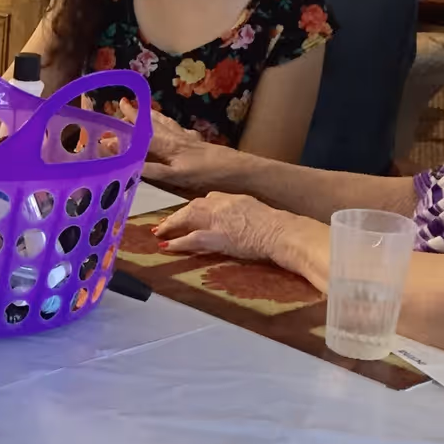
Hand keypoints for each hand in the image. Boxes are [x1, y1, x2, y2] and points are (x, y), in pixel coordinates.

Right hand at [118, 101, 235, 190]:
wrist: (240, 170)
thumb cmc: (207, 175)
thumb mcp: (175, 176)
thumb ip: (150, 168)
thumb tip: (124, 162)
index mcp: (168, 145)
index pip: (141, 133)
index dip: (125, 127)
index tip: (108, 119)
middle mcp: (176, 138)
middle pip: (153, 123)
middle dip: (137, 114)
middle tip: (123, 102)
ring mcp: (190, 139)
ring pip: (168, 124)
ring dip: (154, 116)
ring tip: (146, 109)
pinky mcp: (201, 143)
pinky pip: (182, 130)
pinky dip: (175, 126)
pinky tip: (178, 129)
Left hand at [153, 192, 290, 261]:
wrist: (283, 233)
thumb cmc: (278, 227)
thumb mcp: (258, 212)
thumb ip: (243, 212)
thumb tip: (238, 220)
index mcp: (234, 198)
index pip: (209, 199)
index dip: (195, 208)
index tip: (187, 213)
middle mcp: (223, 204)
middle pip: (194, 206)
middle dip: (178, 214)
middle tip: (165, 222)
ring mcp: (218, 219)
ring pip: (188, 217)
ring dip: (172, 224)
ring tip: (160, 231)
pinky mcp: (217, 236)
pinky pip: (192, 239)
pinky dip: (178, 242)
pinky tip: (167, 246)